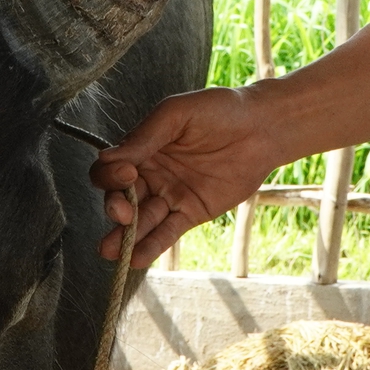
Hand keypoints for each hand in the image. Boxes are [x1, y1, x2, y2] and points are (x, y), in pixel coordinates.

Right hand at [89, 86, 286, 266]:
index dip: (110, 176)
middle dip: (116, 209)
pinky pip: (167, 233)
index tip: (127, 173)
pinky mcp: (191, 213)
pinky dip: (152, 246)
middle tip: (122, 214)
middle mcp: (151, 176)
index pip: (110, 170)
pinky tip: (137, 259)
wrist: (261, 128)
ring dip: (125, 238)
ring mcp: (170, 196)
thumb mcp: (176, 114)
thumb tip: (108, 158)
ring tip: (111, 252)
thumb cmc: (219, 110)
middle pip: (121, 200)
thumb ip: (144, 137)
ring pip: (142, 222)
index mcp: (141, 150)